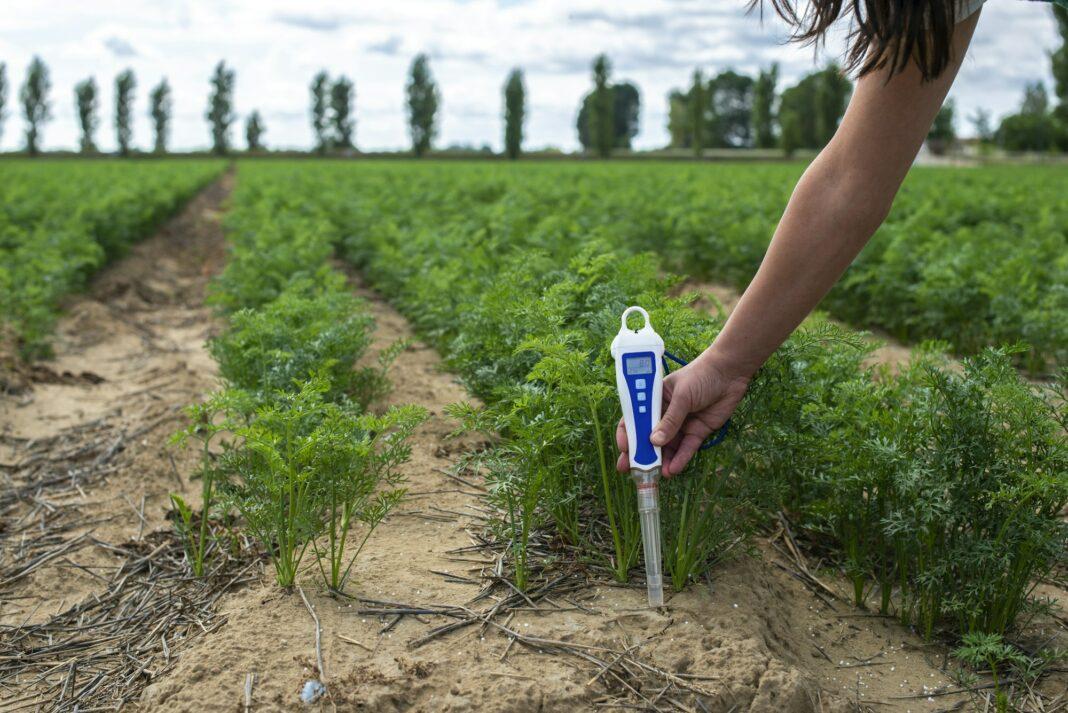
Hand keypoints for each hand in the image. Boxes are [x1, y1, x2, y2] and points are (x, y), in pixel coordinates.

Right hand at [615, 349, 749, 476]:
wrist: (731, 373)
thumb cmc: (701, 376)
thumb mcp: (682, 396)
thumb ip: (670, 420)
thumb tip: (655, 442)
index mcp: (656, 399)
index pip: (637, 417)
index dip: (629, 432)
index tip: (625, 447)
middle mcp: (666, 414)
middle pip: (650, 436)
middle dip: (641, 453)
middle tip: (632, 470)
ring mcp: (682, 424)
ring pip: (668, 446)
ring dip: (662, 460)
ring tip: (657, 475)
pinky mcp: (698, 432)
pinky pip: (687, 448)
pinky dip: (680, 459)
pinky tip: (674, 469)